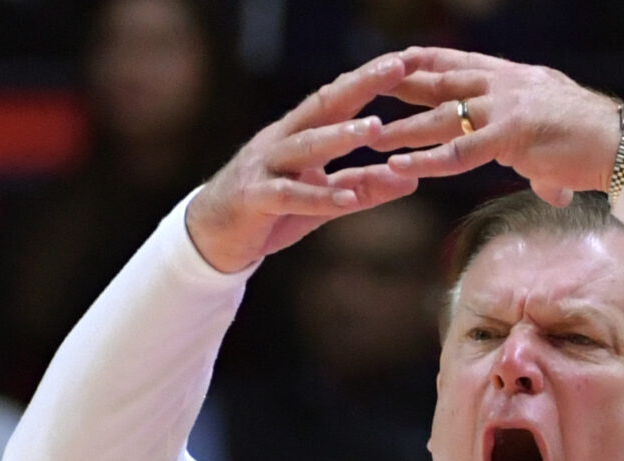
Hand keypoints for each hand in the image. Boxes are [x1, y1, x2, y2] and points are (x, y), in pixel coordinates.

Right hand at [184, 56, 424, 274]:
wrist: (213, 237)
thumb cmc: (271, 211)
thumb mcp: (323, 198)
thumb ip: (363, 187)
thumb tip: (411, 179)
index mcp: (299, 133)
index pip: (337, 99)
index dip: (369, 79)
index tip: (404, 61)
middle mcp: (282, 141)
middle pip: (322, 107)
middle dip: (360, 86)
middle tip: (396, 69)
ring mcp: (265, 167)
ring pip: (305, 146)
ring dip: (341, 136)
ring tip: (376, 128)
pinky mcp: (254, 199)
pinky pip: (289, 195)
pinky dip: (319, 196)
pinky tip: (347, 198)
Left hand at [381, 48, 623, 205]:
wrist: (623, 146)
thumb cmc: (594, 145)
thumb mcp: (556, 136)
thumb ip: (541, 155)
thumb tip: (547, 183)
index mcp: (512, 76)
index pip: (456, 64)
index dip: (422, 63)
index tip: (391, 67)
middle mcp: (504, 84)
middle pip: (441, 82)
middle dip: (400, 87)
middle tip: (364, 93)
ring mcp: (506, 107)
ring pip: (442, 117)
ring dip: (403, 128)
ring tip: (368, 137)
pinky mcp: (512, 136)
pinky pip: (459, 151)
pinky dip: (425, 159)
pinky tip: (397, 166)